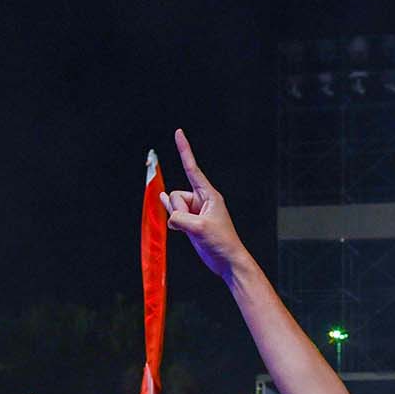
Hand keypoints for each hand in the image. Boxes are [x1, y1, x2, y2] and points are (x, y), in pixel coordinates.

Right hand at [164, 130, 249, 276]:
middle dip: (178, 209)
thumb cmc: (221, 243)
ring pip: (173, 207)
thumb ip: (179, 219)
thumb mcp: (199, 229)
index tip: (178, 132)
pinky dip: (170, 216)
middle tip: (193, 225)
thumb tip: (170, 217)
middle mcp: (201, 199)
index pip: (192, 168)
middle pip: (176, 194)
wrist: (227, 261)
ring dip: (177, 219)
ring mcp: (194, 211)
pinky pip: (173, 213)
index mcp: (209, 194)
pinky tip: (167, 210)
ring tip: (193, 231)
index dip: (184, 150)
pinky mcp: (190, 222)